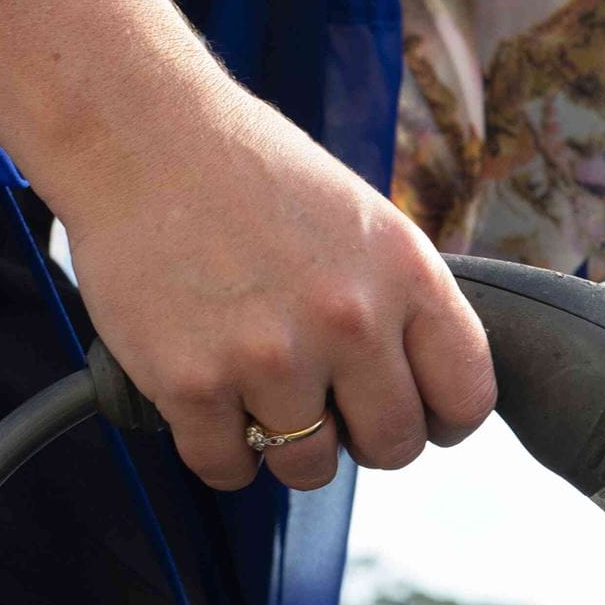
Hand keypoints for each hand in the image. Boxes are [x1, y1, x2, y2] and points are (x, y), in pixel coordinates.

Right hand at [46, 81, 496, 490]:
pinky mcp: (193, 383)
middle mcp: (349, 319)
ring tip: (260, 392)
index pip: (467, 396)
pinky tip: (212, 402)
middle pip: (394, 446)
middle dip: (364, 440)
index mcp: (406, 273)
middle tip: (329, 408)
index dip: (441, 419)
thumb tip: (426, 385)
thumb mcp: (363, 220)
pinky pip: (228, 468)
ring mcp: (271, 356)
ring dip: (286, 447)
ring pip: (309, 468)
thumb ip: (401, 301)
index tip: (416, 414)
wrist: (138, 135)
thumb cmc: (250, 174)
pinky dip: (220, 451)